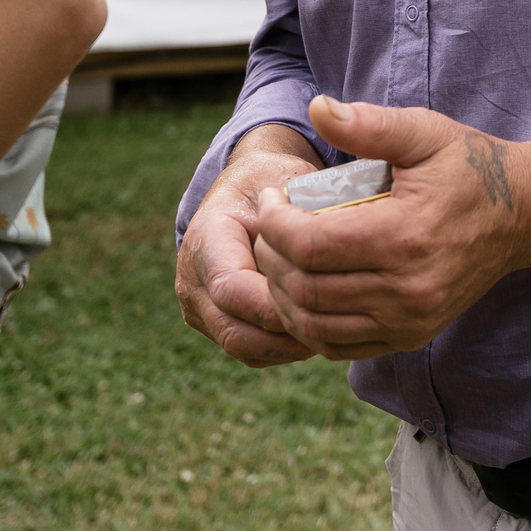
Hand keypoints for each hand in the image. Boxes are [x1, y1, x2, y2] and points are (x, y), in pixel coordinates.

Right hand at [177, 128, 322, 366]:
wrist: (248, 192)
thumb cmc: (272, 182)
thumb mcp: (286, 179)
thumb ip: (300, 213)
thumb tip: (328, 246)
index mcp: (206, 238)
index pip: (231, 287)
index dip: (275, 302)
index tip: (323, 298)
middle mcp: (192, 278)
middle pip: (235, 329)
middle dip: (289, 332)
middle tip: (338, 324)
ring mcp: (200, 307)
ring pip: (244, 346)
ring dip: (290, 345)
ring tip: (333, 328)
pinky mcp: (216, 324)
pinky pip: (251, 351)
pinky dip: (284, 348)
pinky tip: (319, 329)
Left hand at [250, 96, 530, 360]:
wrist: (522, 215)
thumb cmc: (469, 166)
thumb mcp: (424, 132)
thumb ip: (369, 124)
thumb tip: (316, 107)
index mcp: (406, 235)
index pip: (311, 245)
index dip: (274, 224)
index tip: (268, 199)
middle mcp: (408, 288)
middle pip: (306, 289)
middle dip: (270, 258)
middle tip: (266, 227)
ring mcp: (410, 319)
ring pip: (316, 324)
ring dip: (282, 294)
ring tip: (278, 258)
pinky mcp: (411, 335)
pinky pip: (339, 345)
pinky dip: (308, 323)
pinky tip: (301, 292)